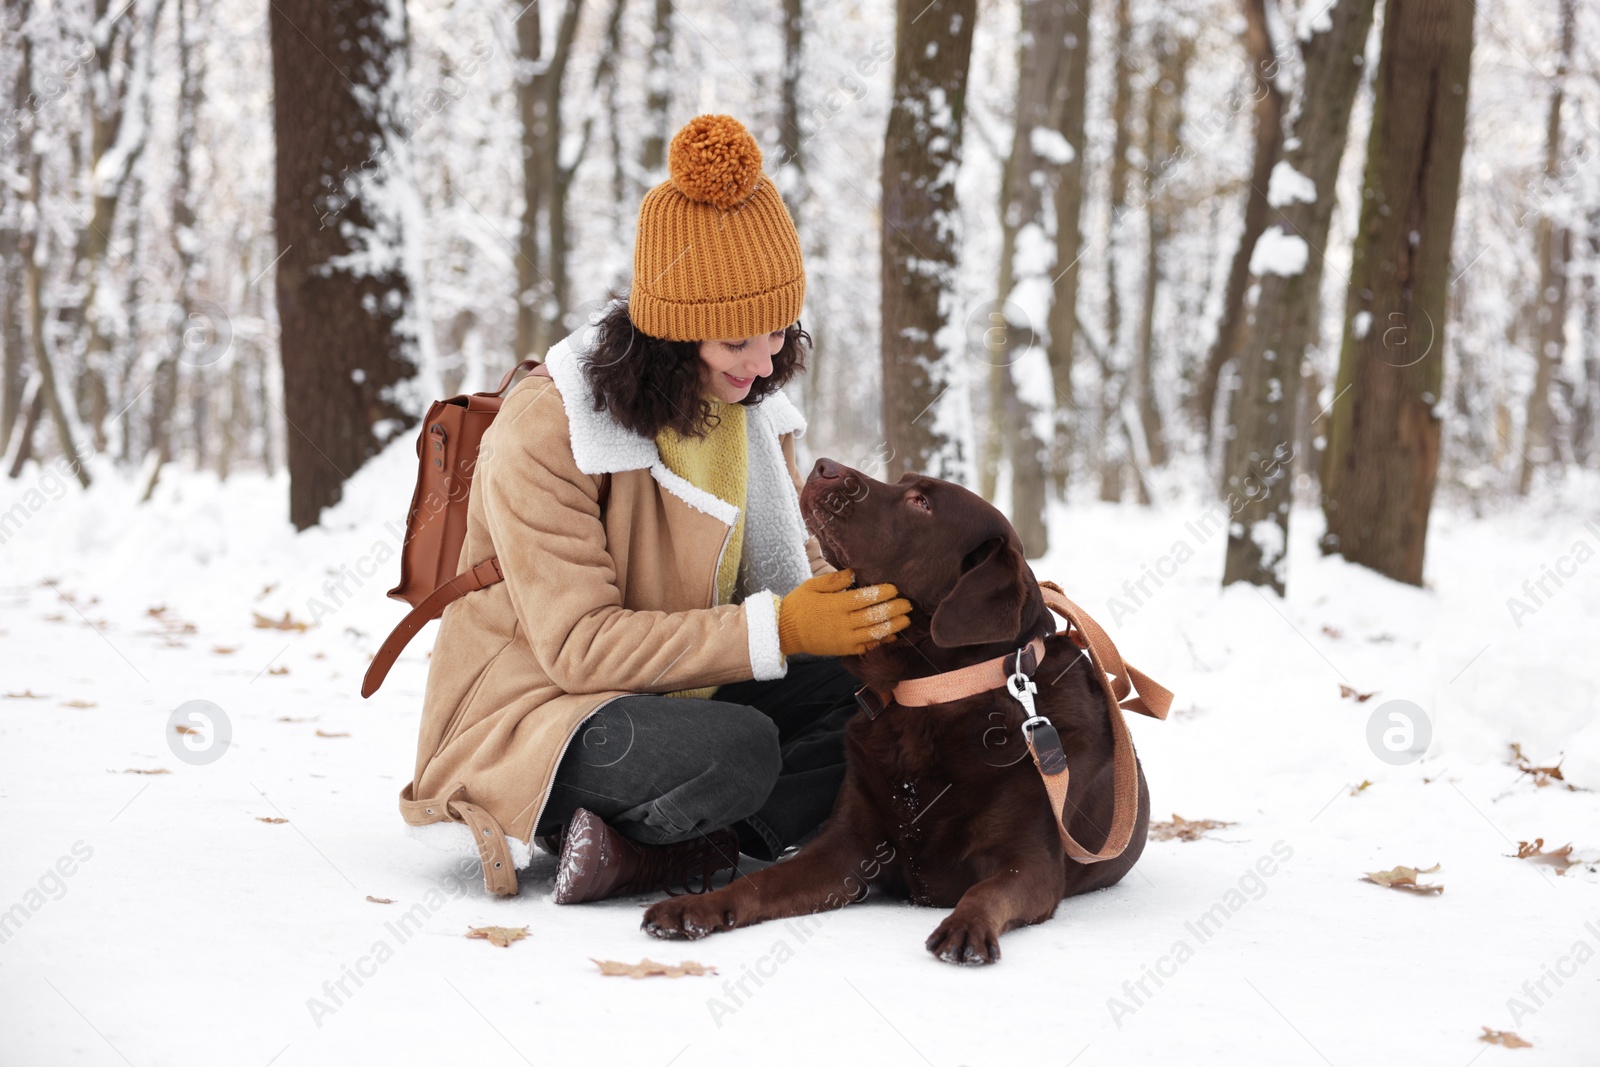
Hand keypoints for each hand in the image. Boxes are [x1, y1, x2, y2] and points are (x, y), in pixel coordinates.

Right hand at [777, 569, 911, 656]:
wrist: (784, 631)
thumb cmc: (798, 605)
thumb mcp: (812, 585)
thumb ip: (834, 580)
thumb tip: (853, 572)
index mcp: (836, 604)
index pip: (865, 598)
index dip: (882, 593)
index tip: (895, 589)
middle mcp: (843, 622)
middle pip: (874, 616)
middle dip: (894, 610)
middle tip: (908, 604)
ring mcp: (845, 638)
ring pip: (874, 632)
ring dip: (892, 626)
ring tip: (906, 620)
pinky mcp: (844, 649)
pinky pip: (866, 647)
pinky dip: (881, 642)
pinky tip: (891, 636)